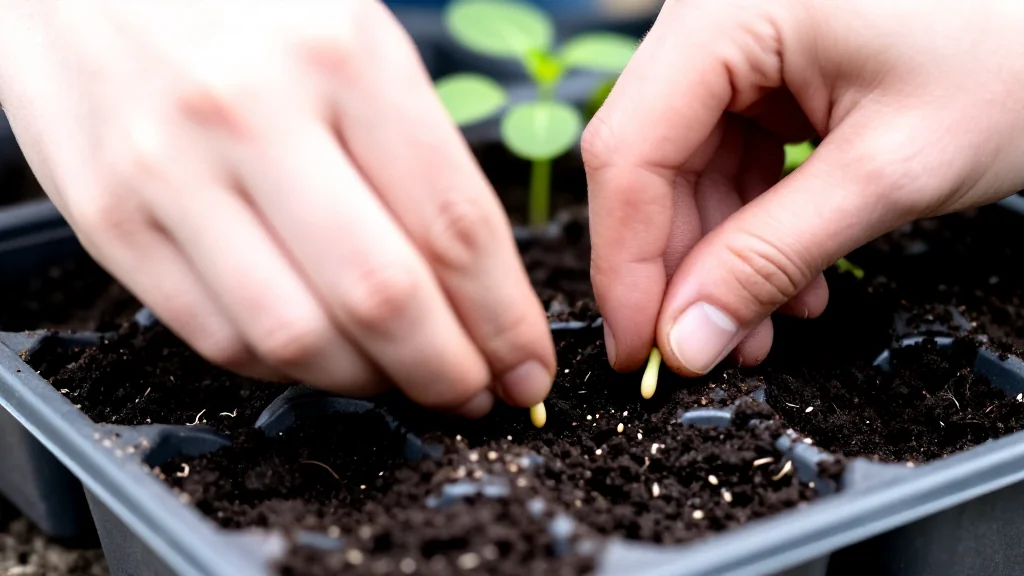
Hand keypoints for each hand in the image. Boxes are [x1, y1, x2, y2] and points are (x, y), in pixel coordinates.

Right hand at [0, 0, 554, 414]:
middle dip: (447, 371)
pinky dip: (284, 368)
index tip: (525, 364)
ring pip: (296, 336)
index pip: (454, 226)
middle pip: (382, 297)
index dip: (503, 320)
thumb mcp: (352, 34)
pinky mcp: (107, 220)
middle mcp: (251, 114)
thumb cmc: (239, 2)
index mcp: (343, 55)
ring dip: (367, 382)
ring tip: (400, 380)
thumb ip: (412, 149)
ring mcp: (169, 171)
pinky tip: (319, 357)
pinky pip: (214, 335)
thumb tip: (471, 278)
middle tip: (474, 392)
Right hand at [585, 0, 1023, 374]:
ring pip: (686, 169)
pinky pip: (729, 158)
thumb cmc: (1016, 48)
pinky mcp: (768, 68)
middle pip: (649, 161)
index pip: (630, 149)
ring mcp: (740, 41)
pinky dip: (752, 224)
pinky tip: (791, 275)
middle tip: (706, 346)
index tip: (639, 347)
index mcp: (731, 10)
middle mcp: (716, 17)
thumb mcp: (890, 170)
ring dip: (718, 256)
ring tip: (766, 321)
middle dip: (679, 267)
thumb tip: (688, 335)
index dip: (625, 261)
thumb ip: (775, 256)